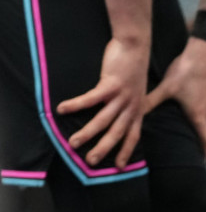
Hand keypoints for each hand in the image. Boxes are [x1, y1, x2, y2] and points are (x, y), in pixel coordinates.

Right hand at [57, 36, 149, 168]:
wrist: (136, 45)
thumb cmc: (133, 67)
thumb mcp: (137, 91)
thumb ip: (132, 104)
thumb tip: (124, 115)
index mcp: (138, 110)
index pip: (133, 136)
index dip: (126, 152)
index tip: (118, 166)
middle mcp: (131, 107)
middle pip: (117, 133)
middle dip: (104, 149)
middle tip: (90, 162)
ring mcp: (121, 97)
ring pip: (103, 120)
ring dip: (87, 133)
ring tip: (72, 143)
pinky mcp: (110, 84)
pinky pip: (91, 99)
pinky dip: (76, 105)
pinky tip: (62, 109)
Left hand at [144, 37, 205, 158]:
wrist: (203, 54)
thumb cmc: (184, 72)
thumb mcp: (166, 88)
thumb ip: (150, 101)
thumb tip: (133, 112)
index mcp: (196, 113)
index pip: (203, 138)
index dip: (203, 150)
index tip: (202, 160)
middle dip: (205, 141)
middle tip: (200, 150)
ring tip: (198, 131)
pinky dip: (205, 114)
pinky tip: (198, 108)